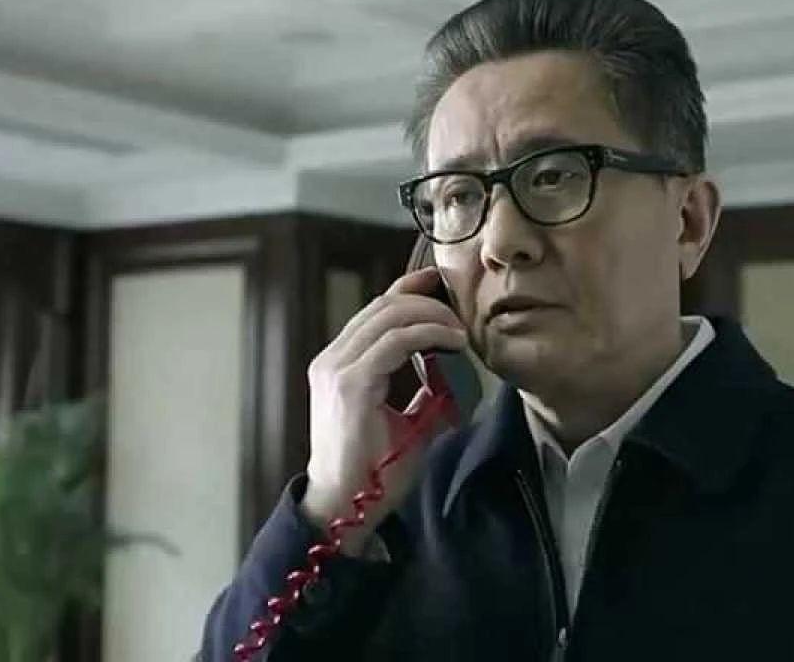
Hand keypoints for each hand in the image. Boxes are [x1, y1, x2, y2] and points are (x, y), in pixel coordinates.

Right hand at [301, 266, 465, 555]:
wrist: (344, 506)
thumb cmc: (374, 470)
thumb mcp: (407, 420)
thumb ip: (424, 391)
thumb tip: (457, 371)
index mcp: (338, 364)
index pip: (374, 312)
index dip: (408, 290)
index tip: (441, 286)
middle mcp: (332, 360)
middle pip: (382, 305)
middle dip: (426, 299)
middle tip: (461, 310)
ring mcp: (337, 369)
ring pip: (388, 316)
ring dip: (431, 315)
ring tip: (461, 330)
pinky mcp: (350, 384)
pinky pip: (394, 342)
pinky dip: (428, 333)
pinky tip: (453, 341)